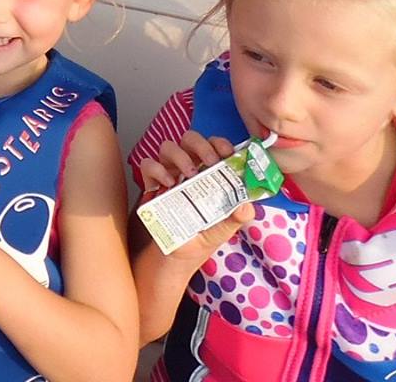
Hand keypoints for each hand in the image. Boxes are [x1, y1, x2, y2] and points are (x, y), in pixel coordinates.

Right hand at [137, 130, 254, 268]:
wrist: (173, 258)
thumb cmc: (200, 238)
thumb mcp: (223, 229)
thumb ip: (236, 216)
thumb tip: (247, 205)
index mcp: (209, 174)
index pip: (214, 146)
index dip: (220, 143)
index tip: (227, 152)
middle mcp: (188, 169)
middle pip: (190, 139)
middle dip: (201, 145)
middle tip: (211, 161)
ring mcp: (168, 174)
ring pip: (168, 146)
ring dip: (180, 156)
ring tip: (189, 175)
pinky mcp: (150, 183)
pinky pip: (148, 164)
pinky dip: (157, 170)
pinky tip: (168, 184)